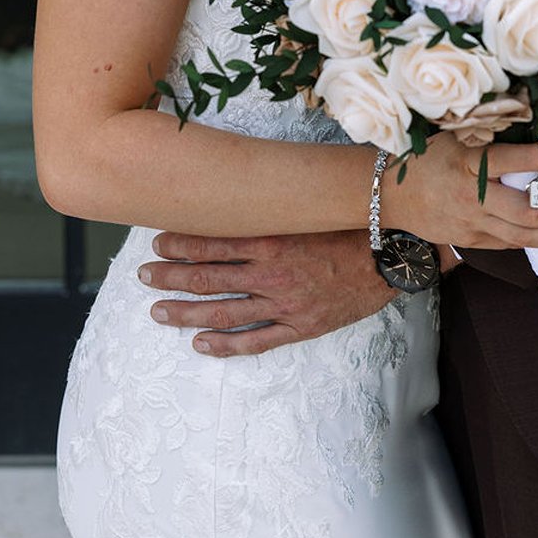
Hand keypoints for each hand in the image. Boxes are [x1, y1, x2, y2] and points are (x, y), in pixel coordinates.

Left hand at [139, 230, 393, 356]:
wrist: (394, 256)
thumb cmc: (353, 224)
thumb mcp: (309, 206)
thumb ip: (274, 206)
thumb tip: (238, 191)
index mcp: (273, 238)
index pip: (213, 241)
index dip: (180, 244)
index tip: (156, 242)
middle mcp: (271, 272)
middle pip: (208, 277)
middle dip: (171, 276)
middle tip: (143, 276)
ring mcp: (284, 304)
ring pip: (223, 311)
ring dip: (186, 312)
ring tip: (158, 311)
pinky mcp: (299, 327)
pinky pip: (255, 342)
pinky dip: (225, 345)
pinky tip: (200, 344)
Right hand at [383, 132, 537, 251]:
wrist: (388, 195)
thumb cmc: (423, 159)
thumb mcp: (451, 137)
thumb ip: (486, 137)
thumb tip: (528, 126)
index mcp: (465, 165)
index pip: (508, 162)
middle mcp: (470, 198)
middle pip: (523, 211)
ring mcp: (470, 224)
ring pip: (521, 235)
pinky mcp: (469, 241)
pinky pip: (508, 244)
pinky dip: (534, 241)